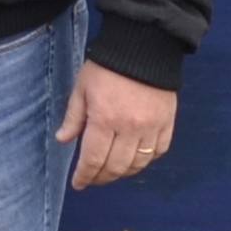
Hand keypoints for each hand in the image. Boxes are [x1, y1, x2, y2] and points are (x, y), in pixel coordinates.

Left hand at [61, 63, 176, 189]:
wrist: (144, 46)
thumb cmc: (107, 66)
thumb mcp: (82, 88)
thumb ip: (73, 117)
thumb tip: (63, 140)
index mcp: (104, 119)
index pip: (93, 159)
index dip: (85, 176)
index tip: (78, 184)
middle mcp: (129, 128)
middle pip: (116, 167)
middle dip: (102, 178)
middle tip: (93, 179)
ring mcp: (151, 127)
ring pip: (138, 163)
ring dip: (123, 172)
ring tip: (112, 171)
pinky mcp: (167, 122)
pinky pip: (159, 151)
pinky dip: (147, 160)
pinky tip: (136, 159)